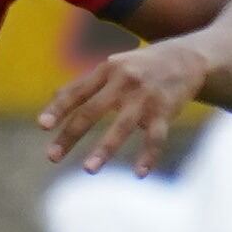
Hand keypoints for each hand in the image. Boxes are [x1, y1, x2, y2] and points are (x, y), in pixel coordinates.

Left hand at [37, 39, 213, 174]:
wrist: (188, 58)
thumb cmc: (140, 67)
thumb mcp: (113, 67)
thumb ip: (85, 84)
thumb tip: (53, 101)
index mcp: (106, 71)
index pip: (76, 92)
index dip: (58, 108)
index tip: (42, 126)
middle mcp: (124, 82)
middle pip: (92, 110)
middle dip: (71, 134)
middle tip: (51, 157)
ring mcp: (146, 97)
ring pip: (122, 126)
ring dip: (104, 149)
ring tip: (88, 169)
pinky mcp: (166, 111)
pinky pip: (156, 137)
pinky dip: (148, 156)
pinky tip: (138, 174)